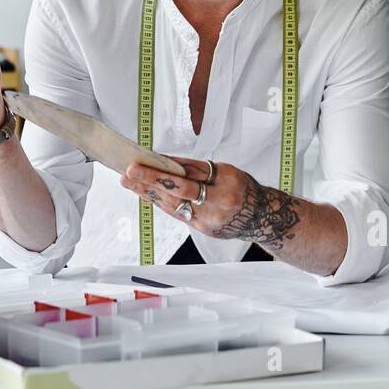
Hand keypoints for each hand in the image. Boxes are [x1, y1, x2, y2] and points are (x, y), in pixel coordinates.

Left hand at [120, 157, 300, 252]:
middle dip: (151, 179)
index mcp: (226, 178)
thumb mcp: (225, 171)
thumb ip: (197, 168)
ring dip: (148, 192)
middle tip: (129, 171)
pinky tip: (146, 194)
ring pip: (174, 204)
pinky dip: (161, 203)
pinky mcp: (204, 229)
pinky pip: (178, 214)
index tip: (142, 158)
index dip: (164, 166)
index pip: (190, 170)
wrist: (260, 216)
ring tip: (128, 181)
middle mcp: (219, 199)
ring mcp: (211, 217)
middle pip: (180, 189)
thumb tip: (165, 160)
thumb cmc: (240, 187)